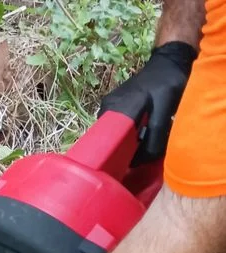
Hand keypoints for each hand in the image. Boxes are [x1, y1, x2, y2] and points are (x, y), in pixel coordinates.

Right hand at [98, 42, 196, 162]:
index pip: (108, 143)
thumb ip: (154, 137)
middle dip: (119, 153)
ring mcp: (108, 107)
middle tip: (134, 161)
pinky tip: (137, 139)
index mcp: (116, 109)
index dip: (115, 159)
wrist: (168, 61)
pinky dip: (124, 137)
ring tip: (136, 151)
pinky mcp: (113, 108)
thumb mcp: (165, 110)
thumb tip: (139, 163)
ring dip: (123, 145)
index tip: (125, 168)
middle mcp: (106, 108)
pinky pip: (115, 129)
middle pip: (107, 140)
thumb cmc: (168, 83)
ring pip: (111, 136)